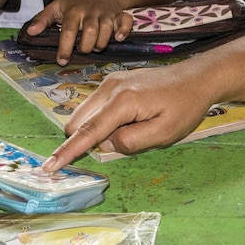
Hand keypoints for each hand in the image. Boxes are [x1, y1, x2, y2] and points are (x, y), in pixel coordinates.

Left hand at [23, 0, 133, 64]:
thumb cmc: (75, 2)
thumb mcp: (57, 7)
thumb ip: (43, 19)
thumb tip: (30, 32)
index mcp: (73, 11)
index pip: (68, 30)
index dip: (64, 47)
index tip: (61, 61)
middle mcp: (90, 12)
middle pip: (90, 32)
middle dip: (86, 46)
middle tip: (83, 49)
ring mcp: (106, 13)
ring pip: (107, 29)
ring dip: (102, 42)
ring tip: (96, 46)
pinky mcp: (119, 14)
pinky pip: (125, 22)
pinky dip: (124, 30)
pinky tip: (118, 38)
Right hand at [42, 62, 215, 170]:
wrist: (195, 77)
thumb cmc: (184, 106)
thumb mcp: (164, 133)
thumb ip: (131, 142)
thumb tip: (105, 144)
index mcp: (122, 101)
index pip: (87, 132)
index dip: (67, 152)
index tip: (48, 167)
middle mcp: (109, 88)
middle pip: (79, 123)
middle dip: (91, 140)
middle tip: (130, 137)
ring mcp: (109, 82)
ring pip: (85, 115)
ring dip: (99, 130)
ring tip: (136, 125)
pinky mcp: (113, 82)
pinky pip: (95, 108)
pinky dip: (104, 120)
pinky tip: (132, 118)